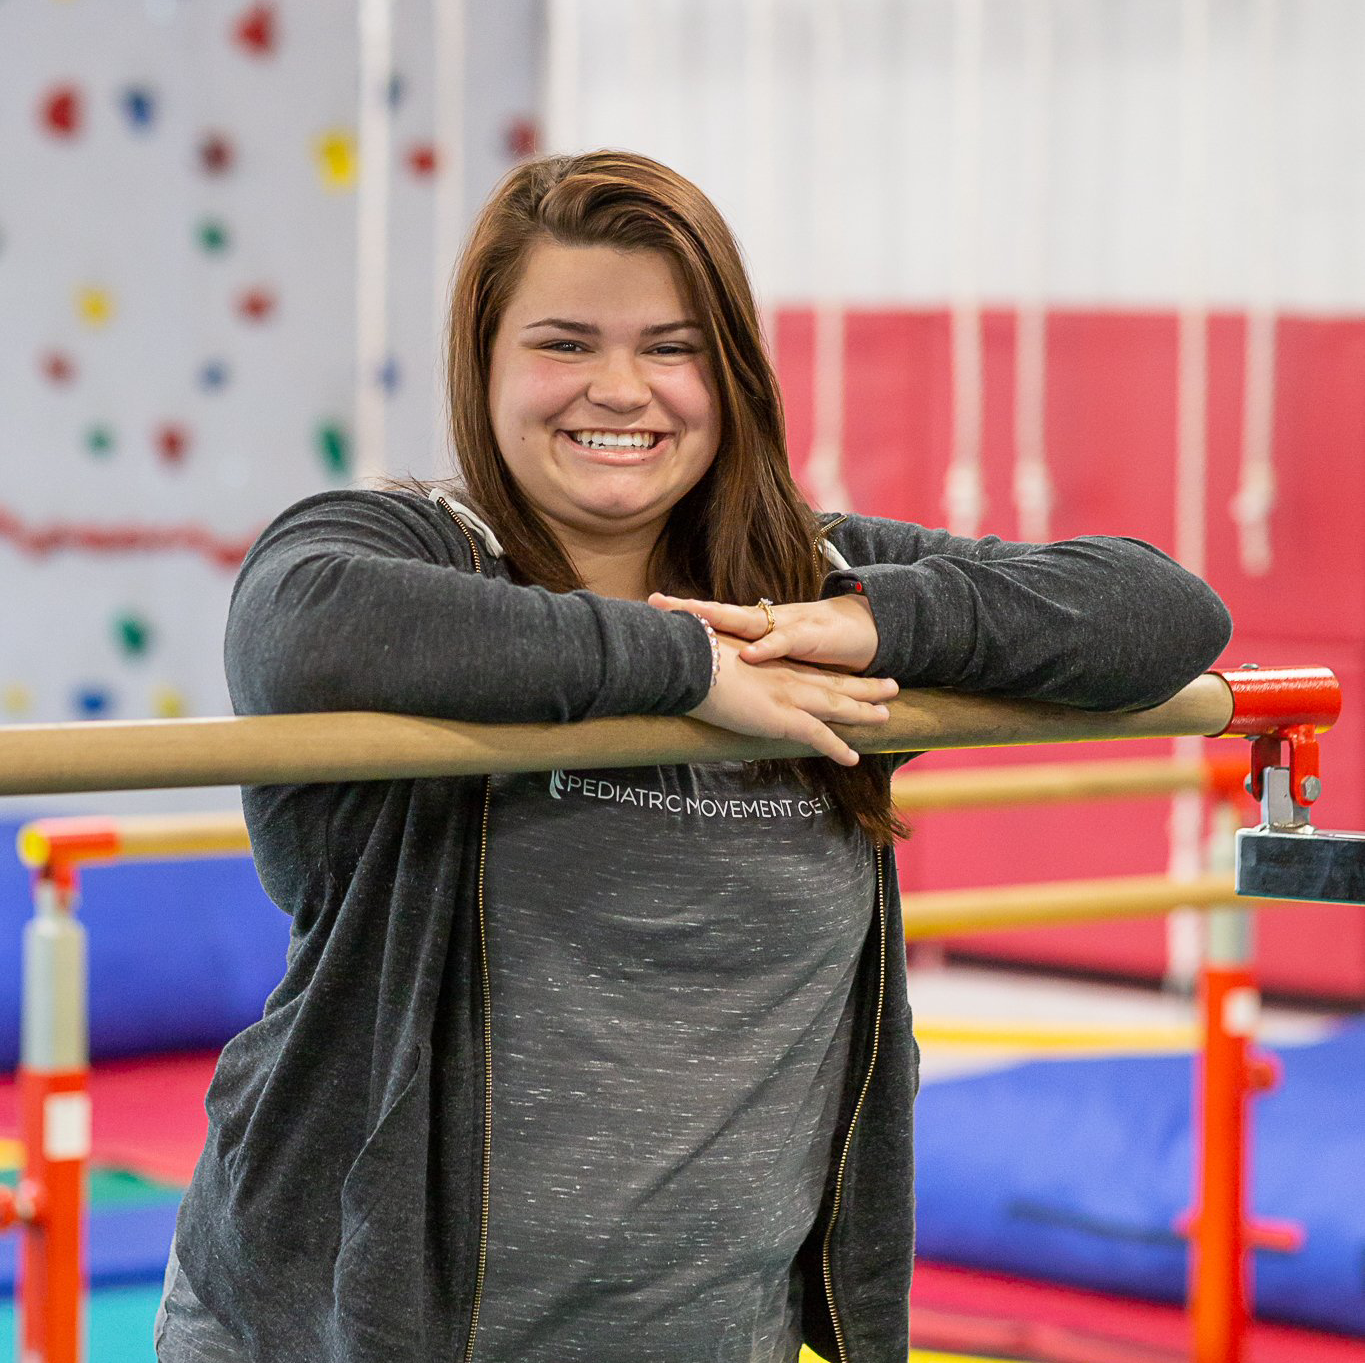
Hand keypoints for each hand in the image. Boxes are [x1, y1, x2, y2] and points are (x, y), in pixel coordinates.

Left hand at [648, 591, 879, 673]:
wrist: (858, 628)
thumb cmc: (807, 646)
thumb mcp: (770, 654)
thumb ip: (743, 660)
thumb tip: (710, 672)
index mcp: (751, 626)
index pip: (710, 617)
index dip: (681, 612)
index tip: (649, 605)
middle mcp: (762, 620)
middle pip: (718, 612)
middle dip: (688, 608)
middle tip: (657, 602)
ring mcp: (783, 624)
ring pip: (745, 620)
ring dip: (719, 618)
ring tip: (690, 615)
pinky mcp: (807, 637)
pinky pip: (783, 643)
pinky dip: (766, 649)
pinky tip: (749, 655)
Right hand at [680, 630, 897, 766]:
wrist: (690, 657)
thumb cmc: (693, 654)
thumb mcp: (712, 657)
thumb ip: (721, 667)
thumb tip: (710, 675)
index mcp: (773, 661)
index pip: (811, 669)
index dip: (833, 672)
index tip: (851, 674)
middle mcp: (787, 676)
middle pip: (835, 682)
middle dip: (865, 687)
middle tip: (890, 688)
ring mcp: (789, 695)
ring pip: (838, 705)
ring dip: (863, 712)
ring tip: (886, 716)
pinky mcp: (782, 717)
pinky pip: (819, 736)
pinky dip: (837, 747)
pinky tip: (853, 758)